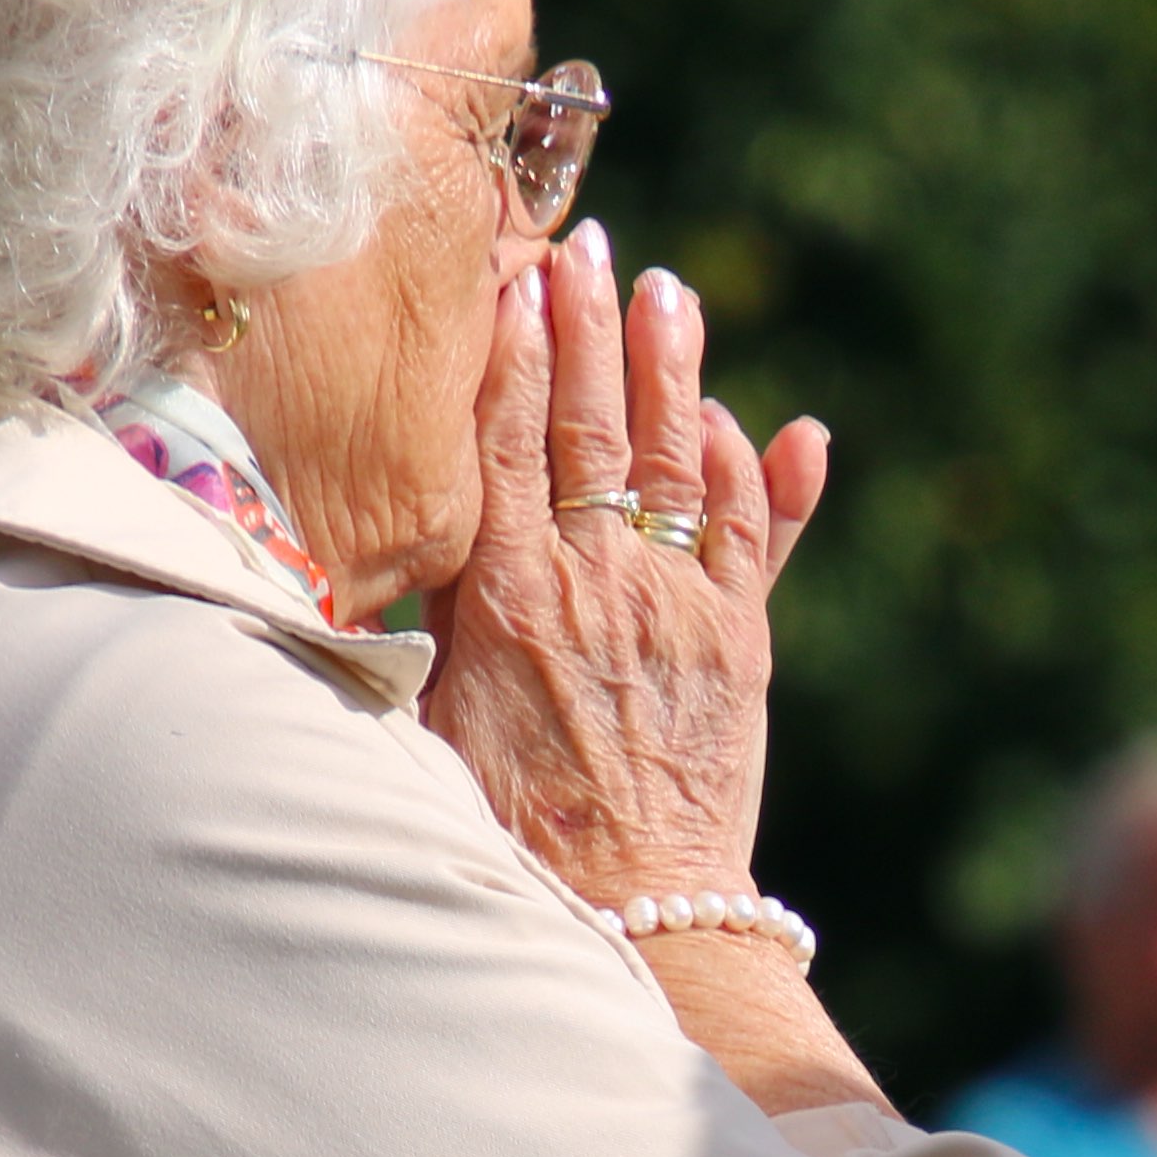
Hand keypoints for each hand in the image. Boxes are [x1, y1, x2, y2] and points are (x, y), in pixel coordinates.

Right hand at [422, 222, 832, 908]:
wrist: (631, 909)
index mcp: (510, 596)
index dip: (517, 352)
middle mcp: (599, 584)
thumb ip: (440, 616)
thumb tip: (402, 536)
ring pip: (678, 460)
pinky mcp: (744, 643)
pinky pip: (751, 534)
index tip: (517, 276)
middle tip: (590, 246)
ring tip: (669, 292)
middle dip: (592, 328)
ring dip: (676, 369)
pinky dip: (753, 473)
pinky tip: (753, 422)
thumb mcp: (439, 716)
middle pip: (595, 427)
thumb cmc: (512, 828)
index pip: (510, 442)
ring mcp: (680, 606)